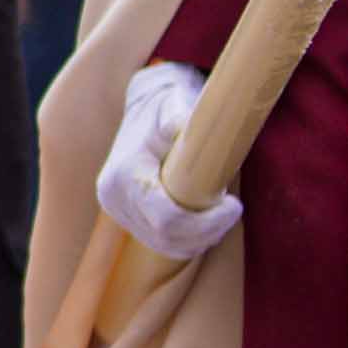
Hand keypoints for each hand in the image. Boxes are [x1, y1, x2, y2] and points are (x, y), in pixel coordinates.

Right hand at [96, 59, 242, 262]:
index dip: (205, 221)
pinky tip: (207, 225)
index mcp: (125, 172)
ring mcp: (116, 208)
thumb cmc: (167, 104)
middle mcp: (113, 195)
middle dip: (207, 230)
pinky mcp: (125, 215)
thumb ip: (179, 116)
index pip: (166, 217)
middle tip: (234, 210)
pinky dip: (187, 241)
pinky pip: (158, 242)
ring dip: (200, 238)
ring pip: (163, 243)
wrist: (144, 106)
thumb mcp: (175, 104)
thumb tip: (182, 125)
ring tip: (222, 216)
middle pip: (166, 236)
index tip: (235, 205)